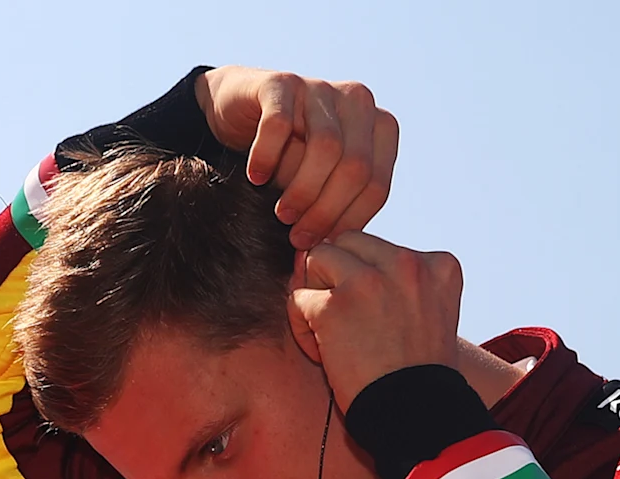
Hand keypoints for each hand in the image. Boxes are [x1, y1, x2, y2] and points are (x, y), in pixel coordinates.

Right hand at [197, 68, 398, 246]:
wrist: (241, 112)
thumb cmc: (286, 157)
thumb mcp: (319, 184)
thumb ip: (336, 208)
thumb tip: (340, 255)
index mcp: (379, 128)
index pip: (377, 185)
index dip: (349, 224)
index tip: (320, 248)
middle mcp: (357, 102)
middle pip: (355, 168)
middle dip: (325, 211)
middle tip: (297, 238)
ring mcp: (321, 87)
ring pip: (326, 148)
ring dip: (301, 190)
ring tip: (280, 214)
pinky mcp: (283, 82)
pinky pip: (280, 124)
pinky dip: (266, 157)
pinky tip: (255, 177)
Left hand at [287, 232, 468, 409]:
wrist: (414, 415)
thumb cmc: (415, 375)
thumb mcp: (427, 314)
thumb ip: (396, 282)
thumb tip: (325, 253)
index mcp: (438, 265)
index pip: (380, 248)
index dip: (367, 280)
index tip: (374, 318)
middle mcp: (408, 263)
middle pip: (347, 242)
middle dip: (336, 276)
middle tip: (344, 321)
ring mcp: (369, 281)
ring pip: (317, 258)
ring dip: (315, 295)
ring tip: (330, 334)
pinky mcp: (335, 306)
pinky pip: (298, 298)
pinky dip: (302, 327)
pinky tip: (323, 353)